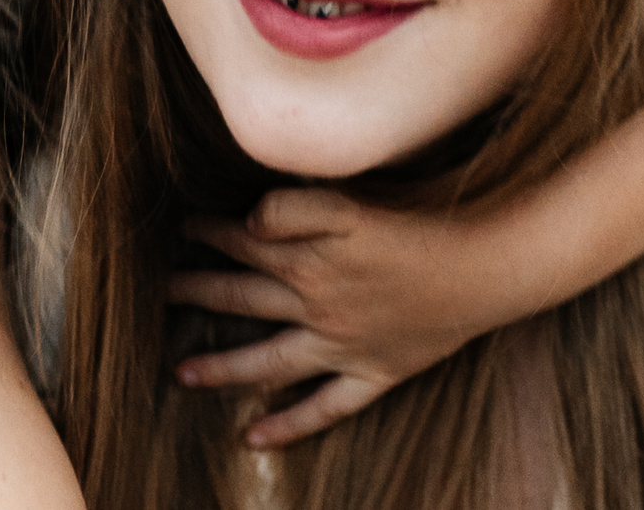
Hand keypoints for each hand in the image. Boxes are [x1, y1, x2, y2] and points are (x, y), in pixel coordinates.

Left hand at [171, 187, 529, 447]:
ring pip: (269, 361)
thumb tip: (246, 222)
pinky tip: (253, 439)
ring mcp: (343, 348)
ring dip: (223, 368)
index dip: (208, 232)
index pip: (242, 243)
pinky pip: (324, 408)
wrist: (483, 269)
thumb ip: (293, 208)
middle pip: (242, 300)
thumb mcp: (352, 204)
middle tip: (160, 294)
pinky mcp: (374, 374)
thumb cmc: (420, 228)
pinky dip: (288, 425)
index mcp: (307, 260)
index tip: (180, 226)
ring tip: (180, 373)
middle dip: (197, 294)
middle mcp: (316, 307)